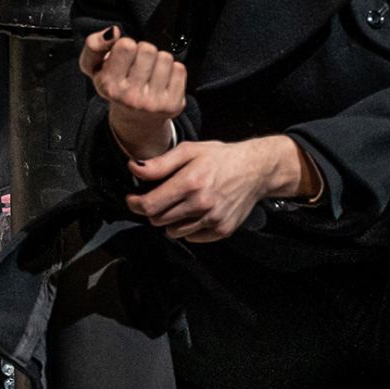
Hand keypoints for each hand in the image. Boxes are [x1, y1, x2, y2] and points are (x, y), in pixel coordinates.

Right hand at [80, 27, 183, 158]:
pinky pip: (179, 69)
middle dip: (144, 52)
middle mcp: (130, 97)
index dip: (126, 46)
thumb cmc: (115, 87)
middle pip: (148, 49)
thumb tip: (113, 31)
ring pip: (165, 57)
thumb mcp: (94, 68)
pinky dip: (172, 71)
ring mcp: (152, 102)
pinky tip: (162, 81)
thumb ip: (94, 45)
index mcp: (108, 86)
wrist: (135, 119)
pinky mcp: (172, 104)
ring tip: (150, 74)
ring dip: (159, 61)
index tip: (124, 58)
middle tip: (139, 66)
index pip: (126, 45)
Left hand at [125, 136, 300, 242]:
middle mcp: (201, 204)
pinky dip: (189, 228)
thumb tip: (134, 168)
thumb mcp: (189, 151)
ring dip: (170, 221)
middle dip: (154, 210)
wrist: (255, 170)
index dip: (135, 204)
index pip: (150, 205)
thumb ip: (160, 163)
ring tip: (181, 204)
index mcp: (190, 182)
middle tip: (161, 198)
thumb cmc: (220, 158)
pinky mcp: (222, 230)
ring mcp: (213, 219)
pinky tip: (196, 212)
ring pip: (173, 232)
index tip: (134, 199)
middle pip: (158, 220)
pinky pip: (192, 237)